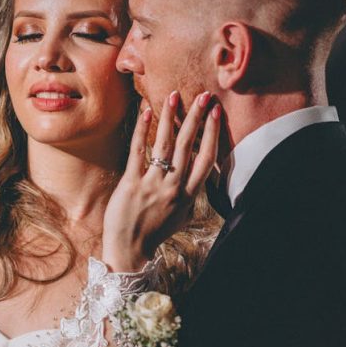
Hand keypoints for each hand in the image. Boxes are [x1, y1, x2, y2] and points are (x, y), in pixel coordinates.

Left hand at [102, 90, 221, 270]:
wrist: (129, 250)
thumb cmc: (154, 233)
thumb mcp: (180, 216)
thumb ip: (189, 194)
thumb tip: (197, 177)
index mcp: (188, 194)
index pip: (206, 157)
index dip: (213, 133)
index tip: (216, 113)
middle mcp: (173, 187)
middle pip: (188, 145)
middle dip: (197, 118)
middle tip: (204, 96)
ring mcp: (152, 184)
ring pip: (165, 144)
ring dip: (171, 117)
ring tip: (175, 96)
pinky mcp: (131, 183)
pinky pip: (138, 151)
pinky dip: (142, 129)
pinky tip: (147, 111)